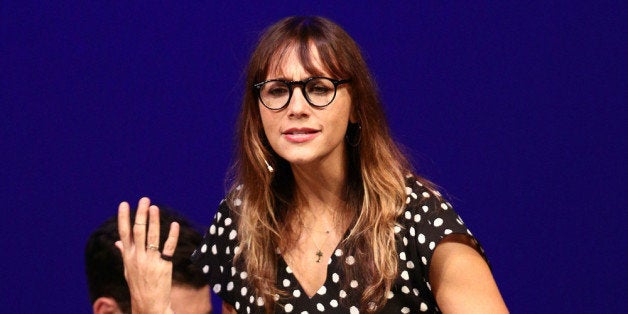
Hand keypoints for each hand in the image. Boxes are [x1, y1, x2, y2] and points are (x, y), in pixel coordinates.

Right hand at [115, 197, 178, 313]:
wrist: (149, 303)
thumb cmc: (138, 285)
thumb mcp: (127, 269)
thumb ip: (124, 253)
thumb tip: (117, 242)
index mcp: (128, 256)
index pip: (124, 233)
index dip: (124, 218)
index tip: (124, 204)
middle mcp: (138, 257)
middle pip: (138, 231)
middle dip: (141, 214)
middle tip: (144, 200)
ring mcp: (151, 261)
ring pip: (152, 237)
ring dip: (154, 221)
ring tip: (155, 207)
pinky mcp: (164, 265)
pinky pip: (168, 247)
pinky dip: (171, 235)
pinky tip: (174, 225)